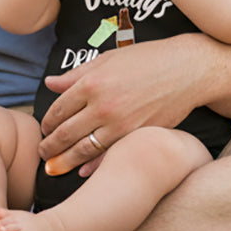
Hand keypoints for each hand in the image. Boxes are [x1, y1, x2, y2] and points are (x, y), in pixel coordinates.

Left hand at [37, 35, 209, 175]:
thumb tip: (50, 84)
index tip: (44, 129)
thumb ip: (76, 75)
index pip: (58, 109)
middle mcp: (102, 106)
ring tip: (55, 166)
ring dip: (65, 161)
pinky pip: (109, 157)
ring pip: (84, 149)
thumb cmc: (147, 59)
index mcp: (91, 83)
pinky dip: (93, 167)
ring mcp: (121, 124)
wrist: (187, 69)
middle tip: (42, 153)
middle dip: (50, 146)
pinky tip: (82, 171)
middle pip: (66, 133)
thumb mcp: (107, 60)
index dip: (47, 123)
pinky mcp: (138, 136)